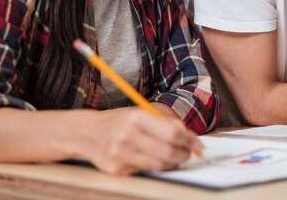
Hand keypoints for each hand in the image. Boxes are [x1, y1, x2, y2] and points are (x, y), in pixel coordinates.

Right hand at [84, 108, 202, 174]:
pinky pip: (146, 171)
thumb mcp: (141, 114)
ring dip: (173, 163)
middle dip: (184, 154)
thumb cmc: (120, 122)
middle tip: (189, 153)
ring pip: (159, 165)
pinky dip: (157, 167)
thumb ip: (165, 124)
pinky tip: (157, 160)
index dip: (189, 140)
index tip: (198, 144)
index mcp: (136, 118)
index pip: (171, 133)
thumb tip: (191, 138)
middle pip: (167, 151)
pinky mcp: (117, 170)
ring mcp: (120, 154)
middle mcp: (127, 136)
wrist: (88, 133)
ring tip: (176, 157)